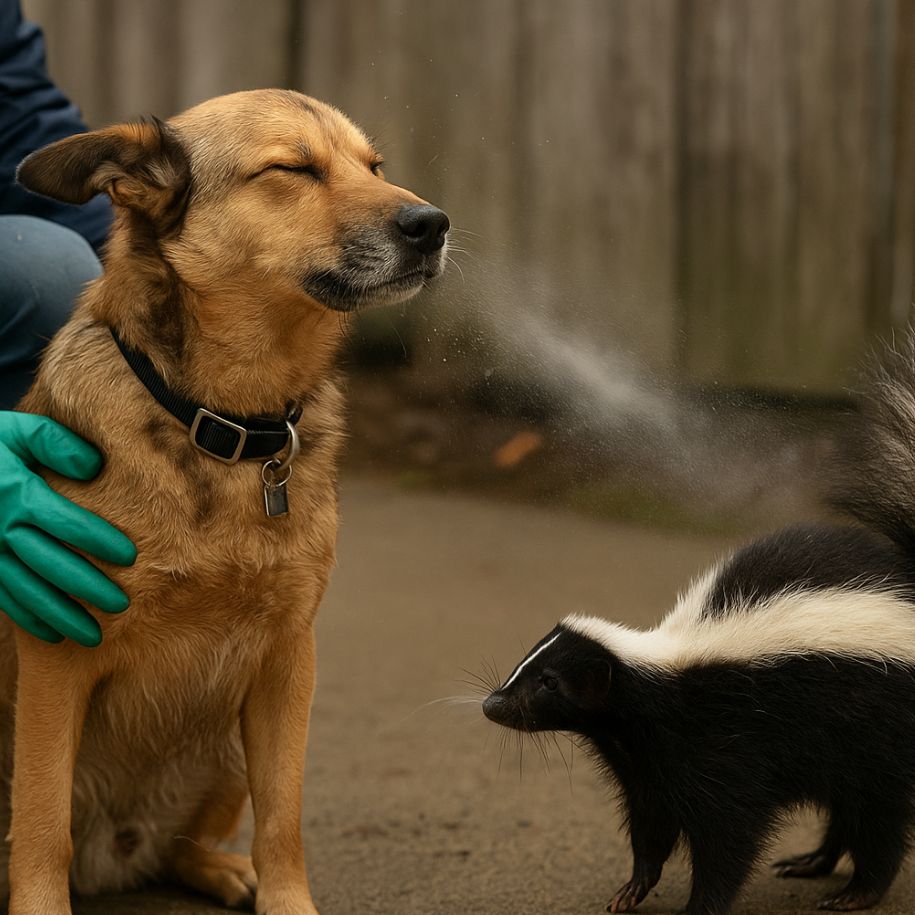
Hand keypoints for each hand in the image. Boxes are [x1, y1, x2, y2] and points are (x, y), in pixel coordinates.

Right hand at [0, 412, 135, 646]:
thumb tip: (93, 466)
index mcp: (17, 493)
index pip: (64, 521)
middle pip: (49, 563)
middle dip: (87, 587)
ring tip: (95, 636)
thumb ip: (57, 443)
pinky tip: (55, 634)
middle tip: (121, 605)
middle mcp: (0, 527)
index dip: (97, 540)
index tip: (130, 557)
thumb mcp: (22, 431)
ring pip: (27, 589)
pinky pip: (4, 598)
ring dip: (61, 615)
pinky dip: (29, 618)